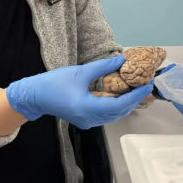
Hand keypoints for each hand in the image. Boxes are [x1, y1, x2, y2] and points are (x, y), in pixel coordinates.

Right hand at [6, 56, 153, 129]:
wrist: (35, 96)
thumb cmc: (55, 83)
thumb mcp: (80, 72)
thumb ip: (103, 67)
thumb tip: (122, 60)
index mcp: (88, 108)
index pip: (119, 105)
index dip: (135, 96)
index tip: (147, 85)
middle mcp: (90, 120)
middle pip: (118, 113)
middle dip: (133, 100)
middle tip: (145, 86)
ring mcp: (87, 122)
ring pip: (113, 116)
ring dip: (126, 104)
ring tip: (136, 90)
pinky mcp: (84, 121)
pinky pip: (105, 116)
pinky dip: (115, 107)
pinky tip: (120, 95)